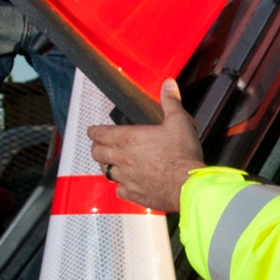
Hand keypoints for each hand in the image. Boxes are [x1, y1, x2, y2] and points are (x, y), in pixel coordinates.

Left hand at [88, 79, 203, 212]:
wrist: (187, 185)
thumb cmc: (182, 154)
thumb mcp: (179, 121)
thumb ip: (170, 102)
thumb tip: (168, 84)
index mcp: (130, 139)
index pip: (101, 134)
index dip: (94, 131)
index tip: (92, 131)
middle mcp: (123, 158)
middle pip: (98, 154)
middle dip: (96, 148)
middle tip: (99, 146)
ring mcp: (127, 178)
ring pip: (106, 172)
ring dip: (106, 166)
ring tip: (110, 163)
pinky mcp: (134, 194)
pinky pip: (120, 190)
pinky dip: (121, 186)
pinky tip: (127, 184)